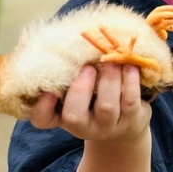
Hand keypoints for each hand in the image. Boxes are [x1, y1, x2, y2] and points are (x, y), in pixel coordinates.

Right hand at [28, 63, 150, 142]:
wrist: (126, 127)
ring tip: (111, 60)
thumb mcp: (79, 95)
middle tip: (88, 67)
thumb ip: (69, 78)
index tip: (48, 90)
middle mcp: (83, 127)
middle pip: (75, 115)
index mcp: (63, 118)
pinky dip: (130, 80)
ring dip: (109, 79)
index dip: (41, 107)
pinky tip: (130, 65)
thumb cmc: (95, 102)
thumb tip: (69, 44)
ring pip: (106, 106)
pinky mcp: (131, 120)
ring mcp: (108, 126)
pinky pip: (130, 101)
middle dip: (80, 89)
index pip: (42, 119)